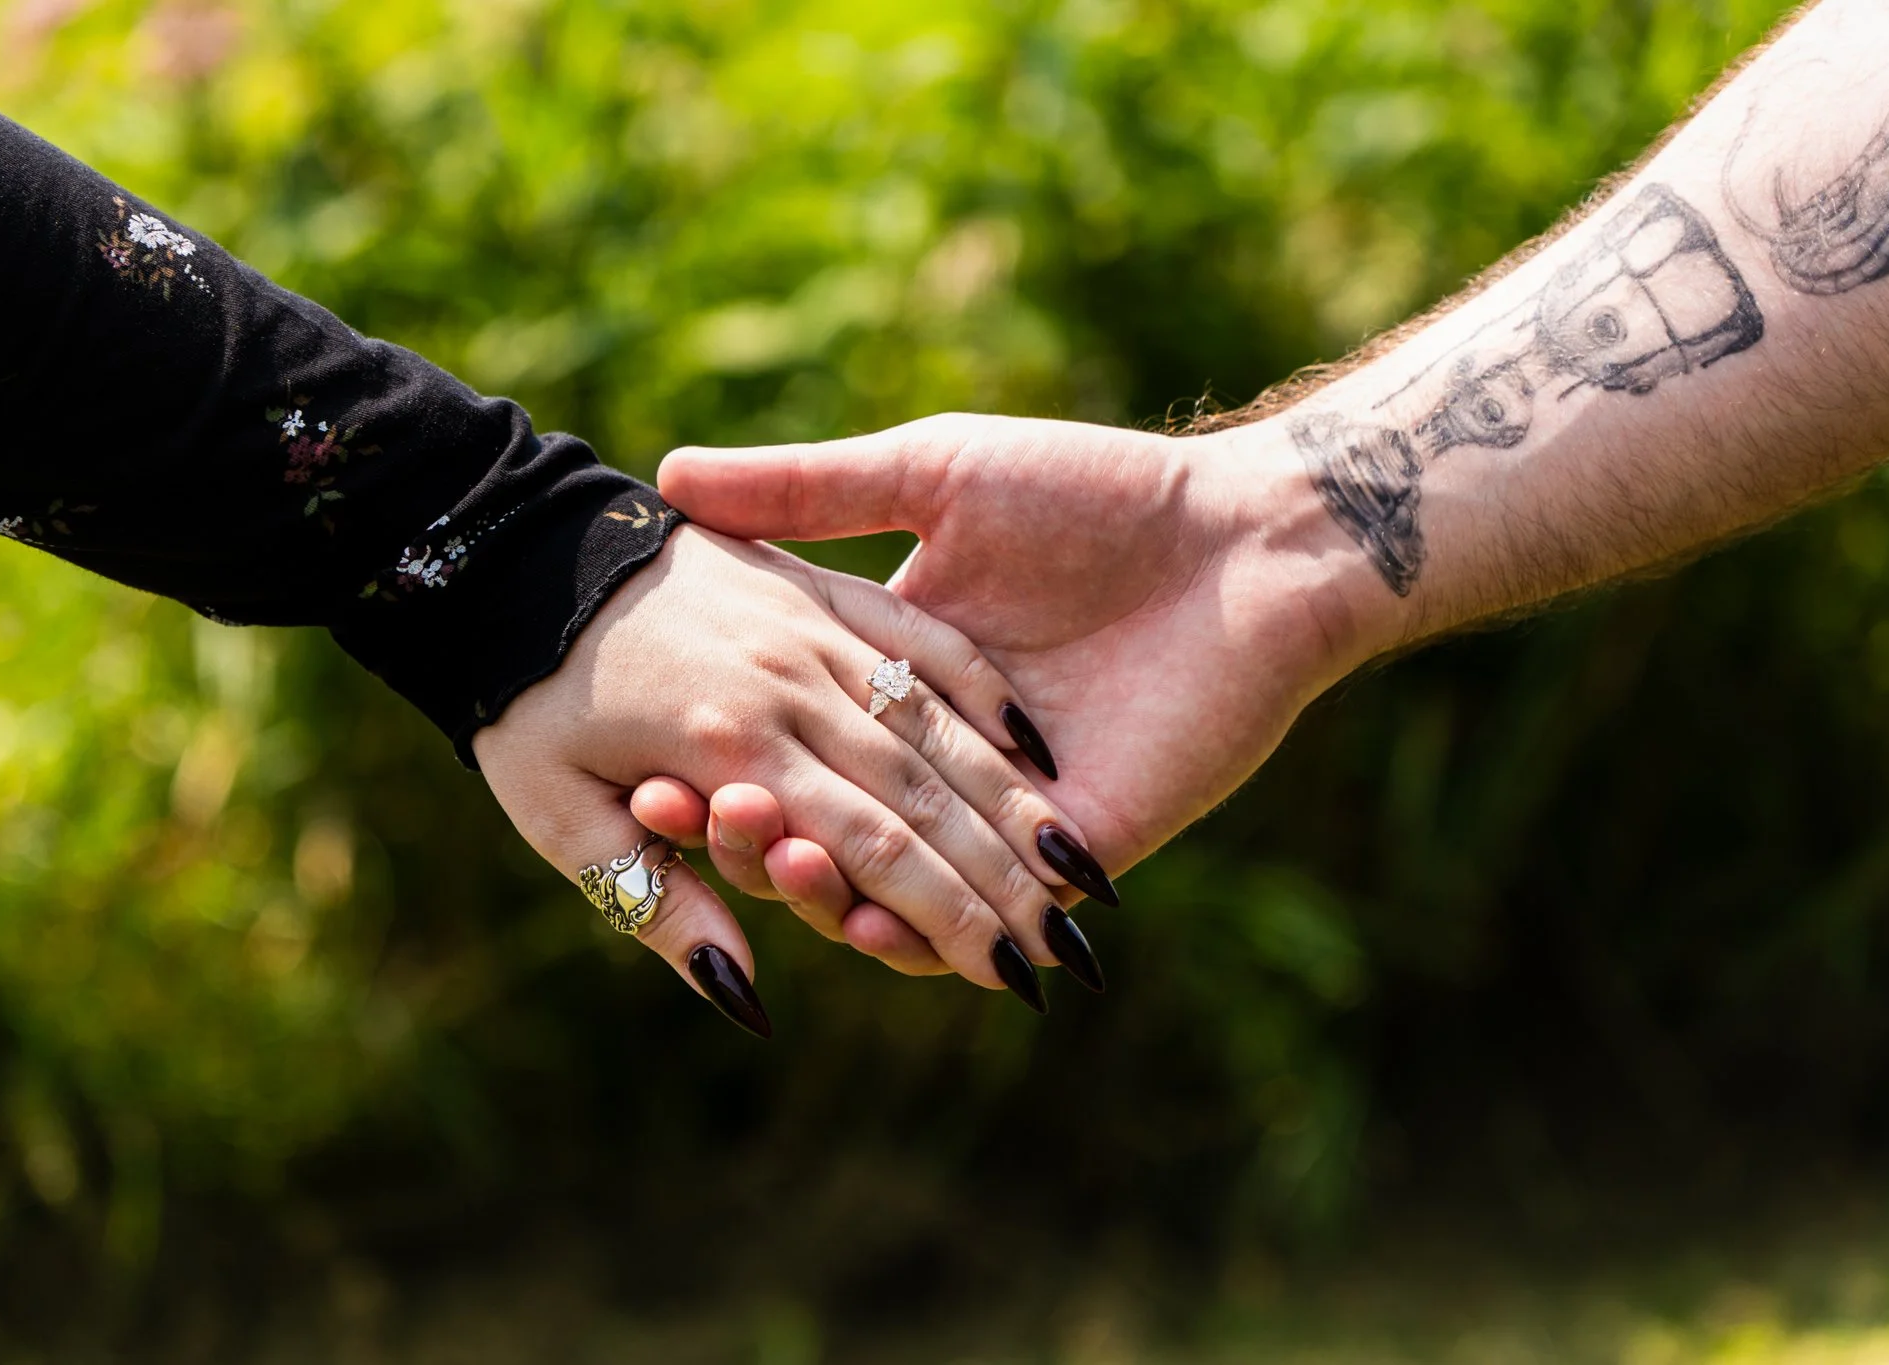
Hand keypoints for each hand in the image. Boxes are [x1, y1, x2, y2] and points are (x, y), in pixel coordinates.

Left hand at [472, 524, 1101, 1030]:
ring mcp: (810, 627)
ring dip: (1012, 797)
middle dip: (1001, 877)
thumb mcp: (558, 816)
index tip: (1012, 975)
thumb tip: (748, 995)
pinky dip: (979, 690)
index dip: (945, 916)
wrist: (515, 552)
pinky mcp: (817, 585)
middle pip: (921, 794)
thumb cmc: (524, 699)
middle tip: (1067, 946)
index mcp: (730, 746)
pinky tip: (1029, 741)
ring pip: (936, 721)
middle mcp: (789, 685)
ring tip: (1079, 861)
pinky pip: (918, 636)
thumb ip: (659, 903)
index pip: (866, 847)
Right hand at [649, 414, 1374, 969]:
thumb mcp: (931, 476)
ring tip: (766, 852)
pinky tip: (853, 913)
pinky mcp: (1071, 854)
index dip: (716, 747)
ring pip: (885, 880)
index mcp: (900, 670)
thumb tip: (671, 473)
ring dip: (814, 883)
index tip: (645, 747)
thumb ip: (811, 488)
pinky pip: (977, 917)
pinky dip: (910, 930)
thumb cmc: (1093, 493)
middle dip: (748, 824)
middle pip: (821, 815)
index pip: (787, 733)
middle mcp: (943, 752)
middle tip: (674, 808)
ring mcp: (1005, 813)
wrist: (1244, 539)